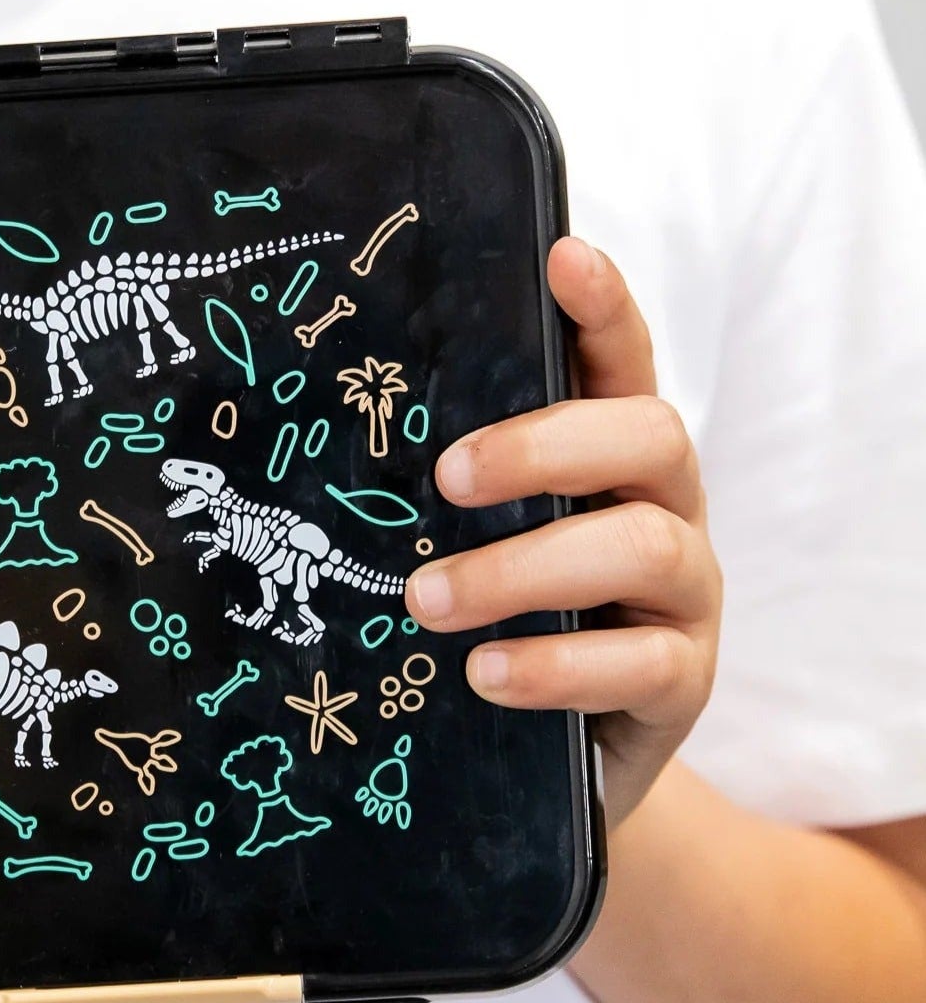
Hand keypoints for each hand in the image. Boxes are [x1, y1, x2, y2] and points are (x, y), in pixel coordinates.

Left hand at [403, 238, 721, 827]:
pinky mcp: (683, 678)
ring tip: (427, 602)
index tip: (563, 256)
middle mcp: (664, 505)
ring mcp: (685, 592)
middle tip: (446, 477)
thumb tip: (318, 432)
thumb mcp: (482, 536)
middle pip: (649, 435)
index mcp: (611, 453)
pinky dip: (555, 666)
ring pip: (643, 547)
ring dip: (522, 569)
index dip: (604, 307)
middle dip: (543, 447)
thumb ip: (453, 483)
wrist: (565, 745)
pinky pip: (643, 663)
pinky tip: (485, 674)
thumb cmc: (512, 613)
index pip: (624, 360)